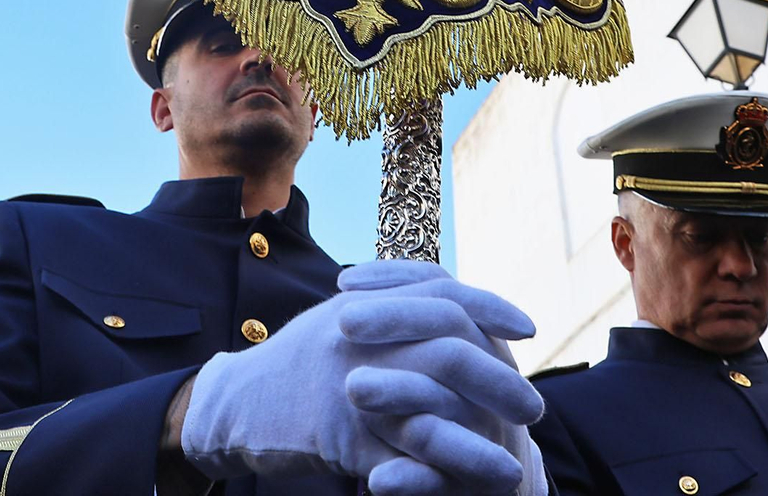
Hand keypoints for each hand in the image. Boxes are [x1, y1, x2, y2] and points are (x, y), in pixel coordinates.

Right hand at [180, 260, 539, 493]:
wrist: (232, 404)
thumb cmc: (294, 363)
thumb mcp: (342, 320)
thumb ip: (393, 308)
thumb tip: (456, 303)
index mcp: (366, 305)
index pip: (443, 291)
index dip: (491, 306)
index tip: (528, 327)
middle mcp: (359, 338)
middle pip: (448, 351)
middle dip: (499, 382)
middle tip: (534, 408)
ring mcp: (347, 386)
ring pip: (428, 414)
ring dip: (476, 446)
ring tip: (513, 468)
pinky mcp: (335, 437)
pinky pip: (396, 460)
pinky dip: (433, 478)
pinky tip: (462, 492)